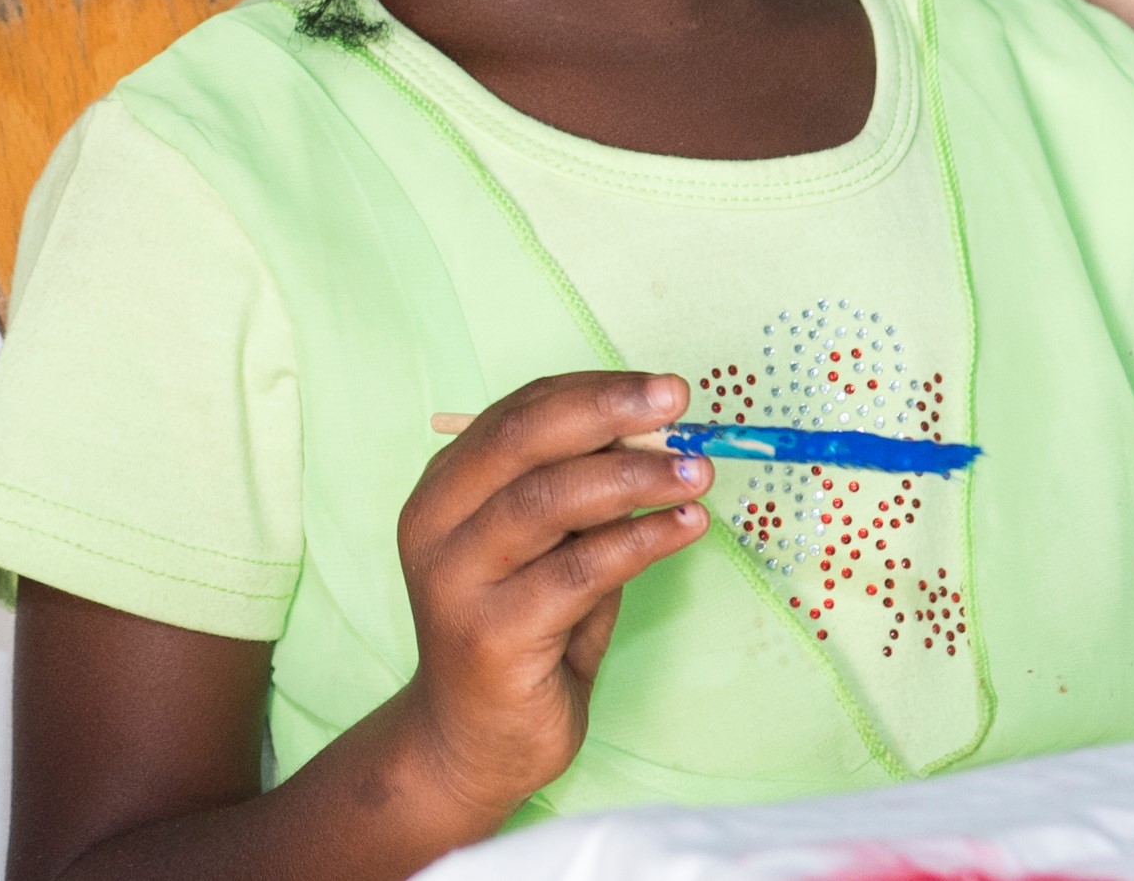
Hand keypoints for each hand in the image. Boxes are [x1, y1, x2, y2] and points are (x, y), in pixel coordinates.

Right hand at [373, 373, 707, 837]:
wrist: (473, 745)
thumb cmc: (524, 635)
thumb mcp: (550, 550)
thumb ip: (585, 497)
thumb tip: (659, 434)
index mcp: (444, 490)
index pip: (518, 414)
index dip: (593, 391)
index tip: (663, 388)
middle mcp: (436, 526)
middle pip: (523, 442)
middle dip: (607, 412)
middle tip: (677, 402)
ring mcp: (457, 582)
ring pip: (549, 501)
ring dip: (634, 478)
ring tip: (697, 473)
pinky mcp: (493, 636)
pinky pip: (578, 571)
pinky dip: (641, 540)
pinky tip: (684, 528)